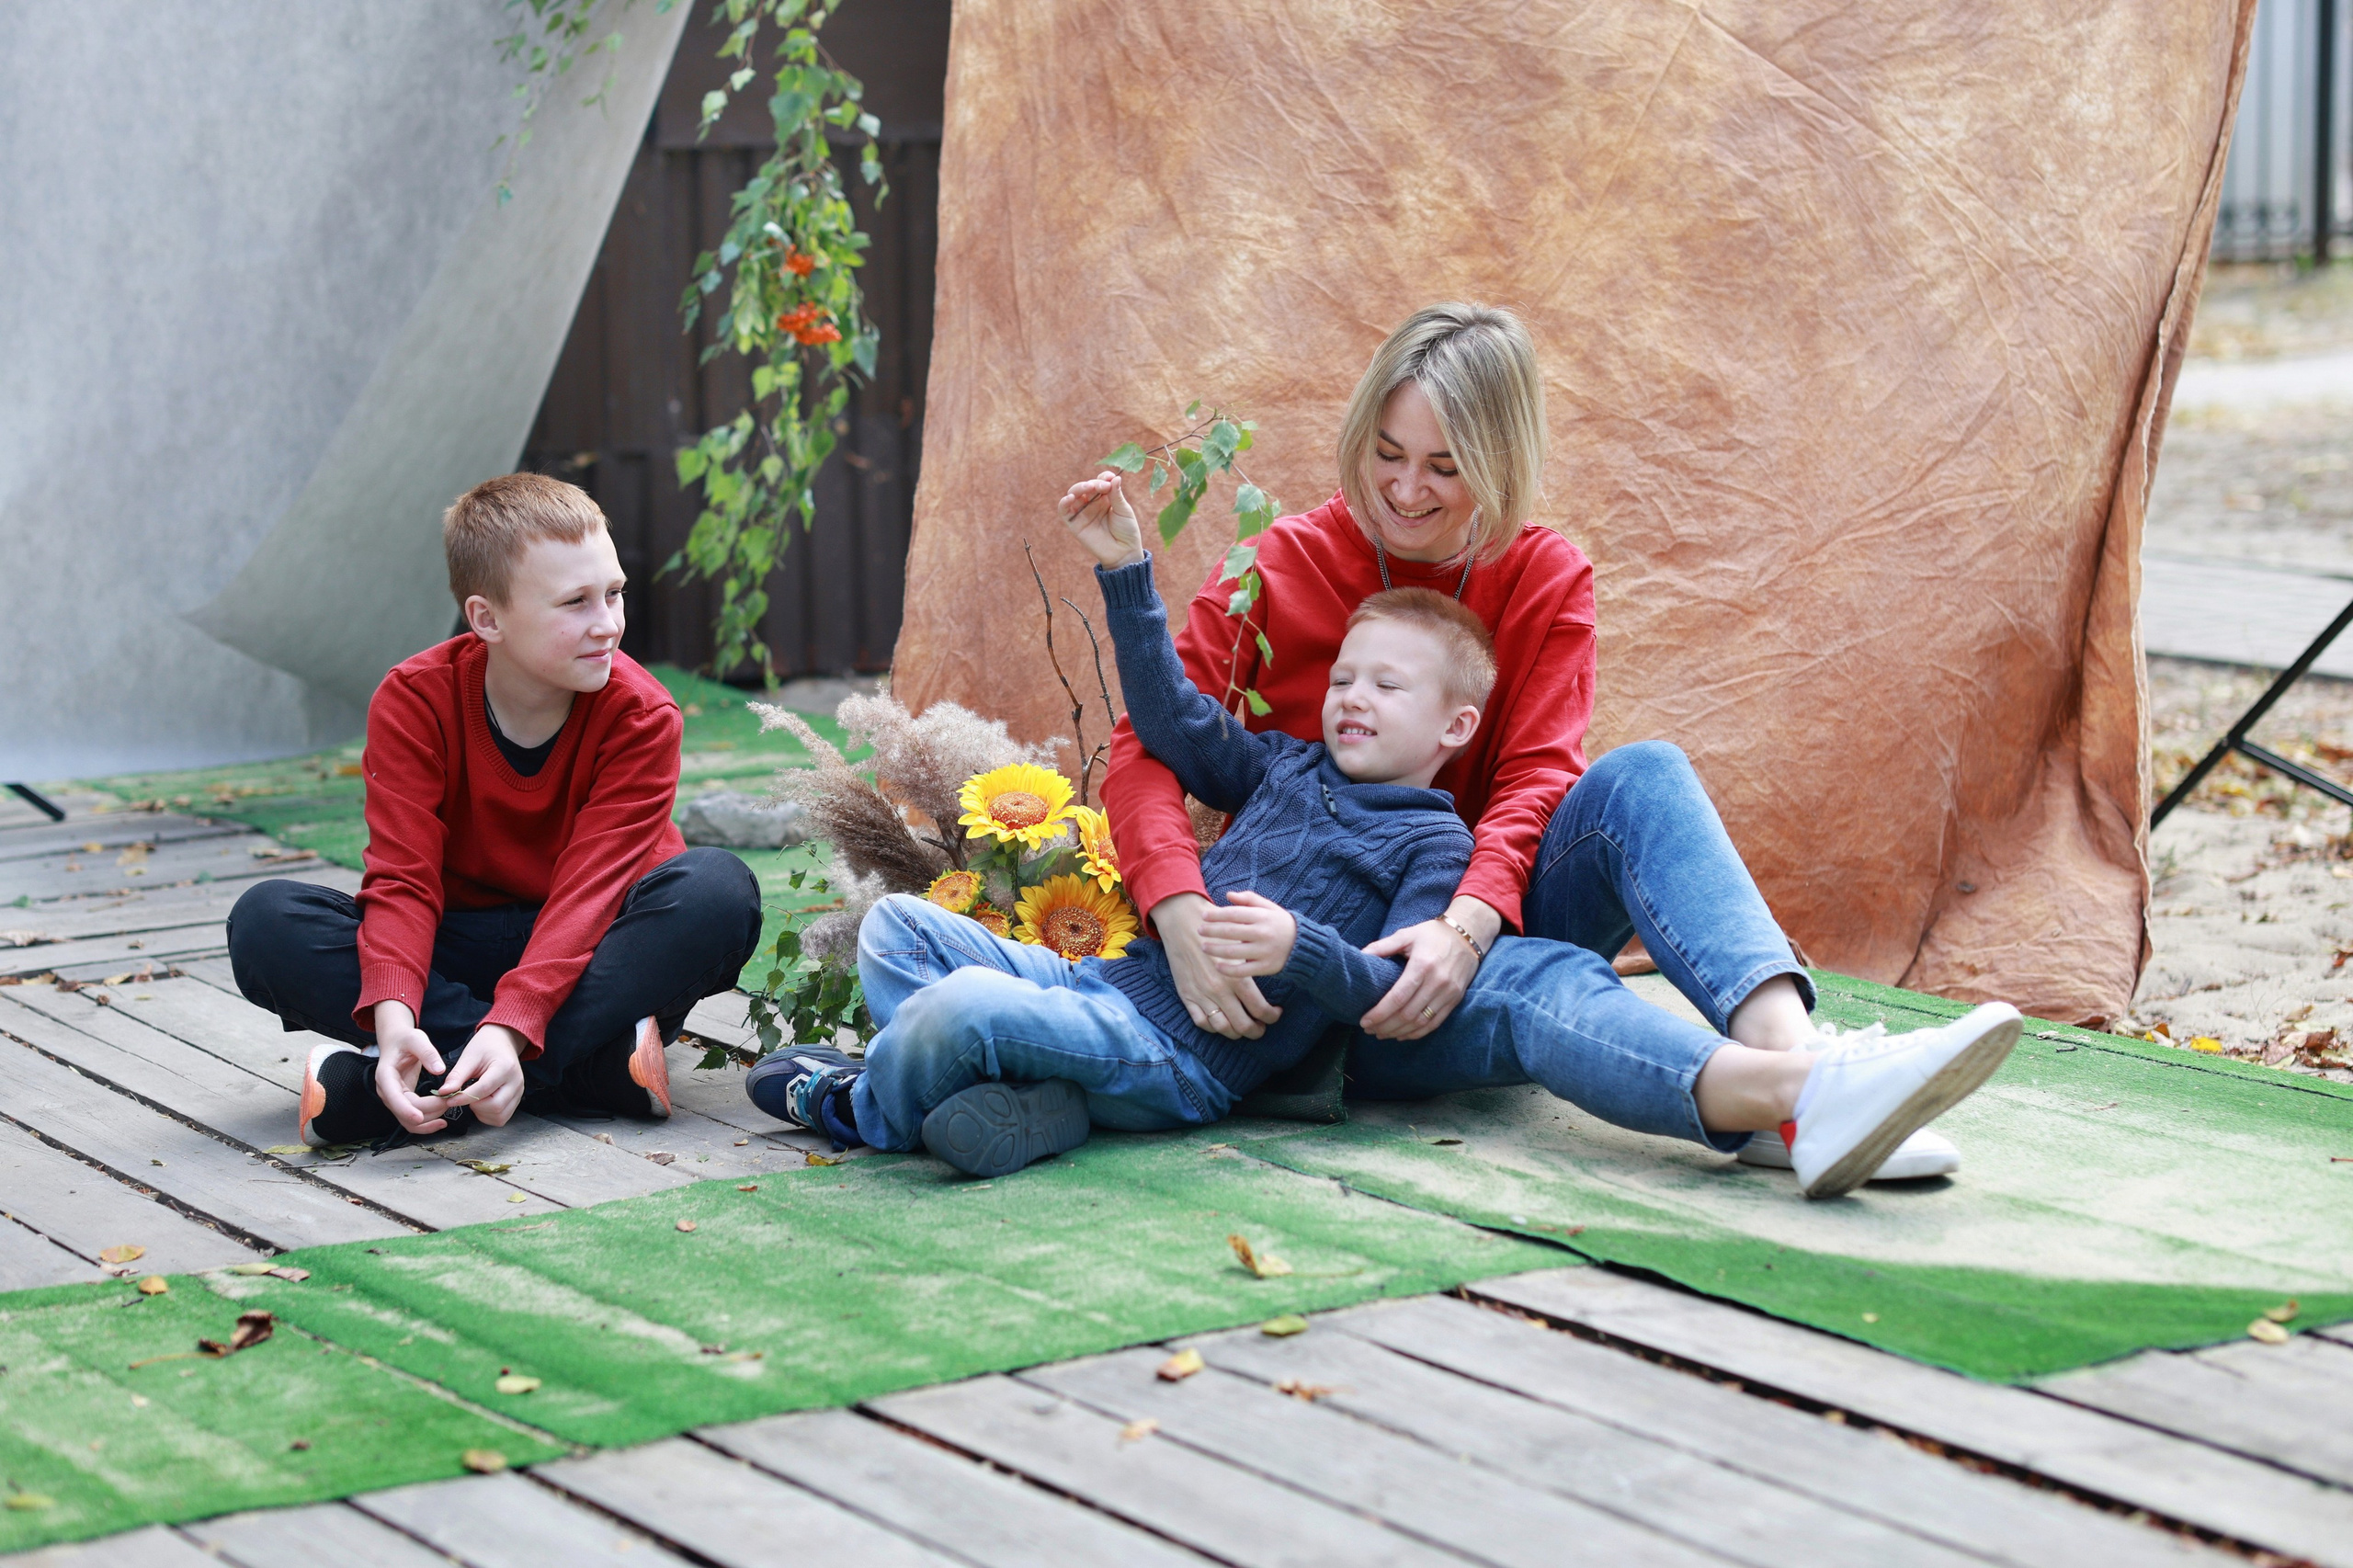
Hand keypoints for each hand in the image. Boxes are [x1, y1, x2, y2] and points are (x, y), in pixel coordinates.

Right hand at [372, 1000, 453, 1134]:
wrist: (397, 1042)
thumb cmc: (405, 1040)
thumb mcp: (417, 1039)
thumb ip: (428, 1053)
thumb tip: (440, 1070)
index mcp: (385, 1076)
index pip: (393, 1097)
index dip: (405, 1110)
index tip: (419, 1117)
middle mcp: (387, 1091)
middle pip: (405, 1111)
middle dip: (428, 1110)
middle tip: (449, 1101)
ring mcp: (394, 1099)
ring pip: (408, 1121)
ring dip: (428, 1121)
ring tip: (447, 1108)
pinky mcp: (403, 1102)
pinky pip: (412, 1119)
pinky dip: (426, 1123)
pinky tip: (441, 1122)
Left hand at [434, 1024, 526, 1127]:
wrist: (502, 1043)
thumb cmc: (486, 1047)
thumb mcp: (469, 1057)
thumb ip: (457, 1076)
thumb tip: (444, 1093)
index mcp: (505, 1068)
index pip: (484, 1089)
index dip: (464, 1097)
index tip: (448, 1099)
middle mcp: (516, 1082)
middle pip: (496, 1106)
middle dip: (475, 1106)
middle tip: (465, 1097)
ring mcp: (518, 1092)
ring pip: (499, 1116)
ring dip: (482, 1112)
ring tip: (474, 1099)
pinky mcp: (516, 1100)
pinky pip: (501, 1118)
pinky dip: (488, 1115)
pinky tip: (481, 1103)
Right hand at [1058, 470, 1147, 568]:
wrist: (1124, 553)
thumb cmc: (1127, 531)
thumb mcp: (1124, 510)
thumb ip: (1116, 494)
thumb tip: (1115, 477)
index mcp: (1105, 498)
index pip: (1100, 481)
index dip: (1103, 477)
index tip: (1109, 477)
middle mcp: (1092, 503)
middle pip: (1085, 486)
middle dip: (1093, 483)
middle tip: (1103, 486)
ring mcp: (1082, 513)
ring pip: (1073, 494)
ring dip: (1079, 488)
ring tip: (1088, 487)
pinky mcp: (1074, 524)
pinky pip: (1064, 511)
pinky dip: (1064, 502)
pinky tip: (1070, 498)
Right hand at [1153, 892, 1281, 1038]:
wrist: (1182, 922)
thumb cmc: (1215, 930)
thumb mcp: (1239, 945)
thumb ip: (1252, 966)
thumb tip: (1268, 980)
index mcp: (1237, 977)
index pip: (1260, 1008)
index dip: (1271, 1016)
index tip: (1275, 1014)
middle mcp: (1220, 990)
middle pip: (1243, 1025)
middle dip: (1256, 1031)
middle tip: (1261, 1027)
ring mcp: (1202, 995)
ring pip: (1222, 1028)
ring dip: (1236, 1033)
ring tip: (1242, 1028)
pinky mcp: (1187, 995)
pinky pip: (1201, 1022)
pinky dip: (1213, 1028)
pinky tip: (1221, 1022)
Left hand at [1198, 890, 1296, 976]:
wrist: (1303, 945)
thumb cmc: (1280, 923)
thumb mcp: (1269, 907)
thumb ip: (1249, 899)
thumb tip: (1228, 895)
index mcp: (1262, 916)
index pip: (1234, 914)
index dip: (1216, 915)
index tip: (1203, 916)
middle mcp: (1262, 933)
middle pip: (1230, 931)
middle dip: (1212, 931)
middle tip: (1199, 931)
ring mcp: (1264, 951)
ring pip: (1234, 952)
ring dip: (1215, 949)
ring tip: (1203, 947)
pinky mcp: (1266, 967)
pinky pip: (1244, 970)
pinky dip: (1229, 969)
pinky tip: (1218, 966)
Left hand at [1358, 897, 1499, 1039]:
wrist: (1468, 935)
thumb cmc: (1433, 934)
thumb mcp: (1407, 934)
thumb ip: (1383, 946)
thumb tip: (1361, 955)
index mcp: (1422, 965)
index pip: (1398, 997)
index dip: (1379, 1013)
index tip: (1364, 1020)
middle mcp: (1437, 982)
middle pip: (1407, 1014)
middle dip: (1385, 1025)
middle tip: (1368, 1029)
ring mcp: (1448, 993)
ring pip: (1420, 1022)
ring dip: (1398, 1032)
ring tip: (1381, 1034)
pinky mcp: (1455, 1000)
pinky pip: (1435, 1023)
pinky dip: (1417, 1032)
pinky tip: (1402, 1035)